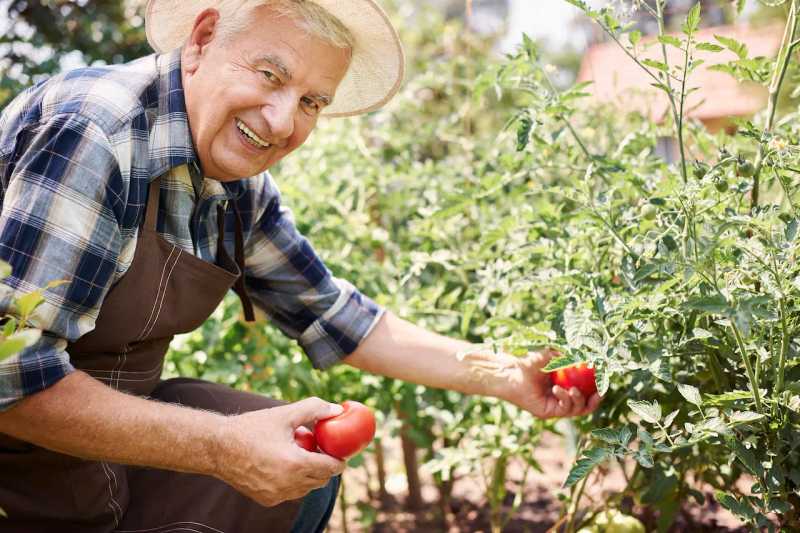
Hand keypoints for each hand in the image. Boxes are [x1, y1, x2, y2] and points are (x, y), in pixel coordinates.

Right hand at [214, 397, 345, 506]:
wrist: (217, 447)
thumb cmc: (251, 428)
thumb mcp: (284, 414)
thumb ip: (313, 409)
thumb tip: (336, 410)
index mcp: (295, 464)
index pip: (331, 468)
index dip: (340, 459)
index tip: (340, 450)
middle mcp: (288, 484)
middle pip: (321, 480)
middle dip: (325, 466)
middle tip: (321, 449)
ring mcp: (277, 495)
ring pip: (306, 488)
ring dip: (310, 474)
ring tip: (301, 454)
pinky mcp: (267, 500)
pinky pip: (290, 493)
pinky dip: (293, 481)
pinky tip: (285, 464)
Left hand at [503, 349, 601, 418]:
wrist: (510, 373)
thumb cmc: (528, 363)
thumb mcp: (550, 356)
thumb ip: (567, 357)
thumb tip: (586, 356)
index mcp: (564, 387)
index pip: (586, 393)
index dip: (597, 391)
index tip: (604, 384)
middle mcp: (561, 399)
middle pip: (584, 405)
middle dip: (594, 401)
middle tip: (599, 393)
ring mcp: (554, 407)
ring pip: (576, 409)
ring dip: (577, 399)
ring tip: (572, 389)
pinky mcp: (546, 413)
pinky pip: (563, 409)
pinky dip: (564, 399)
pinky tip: (558, 389)